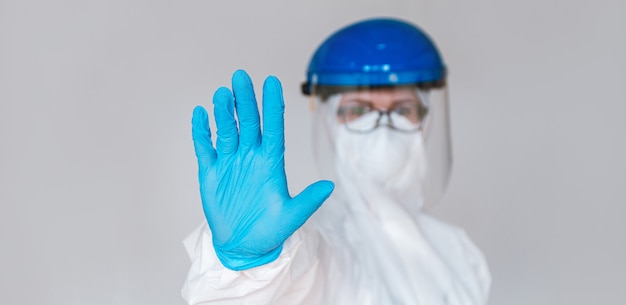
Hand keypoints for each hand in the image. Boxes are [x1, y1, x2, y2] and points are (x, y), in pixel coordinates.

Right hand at [192, 70, 333, 270]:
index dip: (272, 106)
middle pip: (248, 123)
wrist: (242, 246)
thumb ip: (308, 201)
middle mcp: (251, 157)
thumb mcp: (292, 217)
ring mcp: (230, 163)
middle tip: (240, 76)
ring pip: (227, 130)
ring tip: (222, 94)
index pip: (273, 128)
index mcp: (271, 163)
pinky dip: (201, 132)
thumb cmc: (270, 231)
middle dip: (245, 100)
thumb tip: (329, 186)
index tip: (271, 82)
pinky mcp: (211, 172)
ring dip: (223, 112)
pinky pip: (205, 147)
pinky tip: (200, 114)